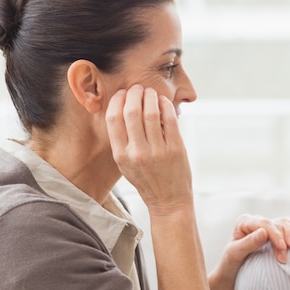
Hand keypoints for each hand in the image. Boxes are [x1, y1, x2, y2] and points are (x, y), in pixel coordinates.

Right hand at [106, 85, 192, 213]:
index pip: (113, 119)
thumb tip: (121, 108)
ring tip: (150, 92)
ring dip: (150, 96)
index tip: (122, 93)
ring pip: (150, 113)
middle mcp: (137, 153)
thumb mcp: (125, 164)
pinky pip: (169, 119)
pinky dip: (166, 105)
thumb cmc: (146, 180)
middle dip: (133, 94)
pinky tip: (164, 101)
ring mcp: (157, 151)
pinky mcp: (175, 149)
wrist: (168, 201)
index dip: (117, 100)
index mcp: (121, 155)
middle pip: (131, 111)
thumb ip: (122, 140)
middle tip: (137, 88)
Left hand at [208, 215, 289, 289]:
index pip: (264, 224)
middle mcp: (256, 222)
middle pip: (275, 224)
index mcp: (244, 222)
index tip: (282, 249)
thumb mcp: (234, 254)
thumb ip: (248, 243)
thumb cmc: (230, 264)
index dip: (275, 235)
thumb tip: (264, 232)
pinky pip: (286, 227)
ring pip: (283, 224)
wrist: (231, 276)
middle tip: (285, 257)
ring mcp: (266, 227)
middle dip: (283, 238)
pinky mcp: (273, 235)